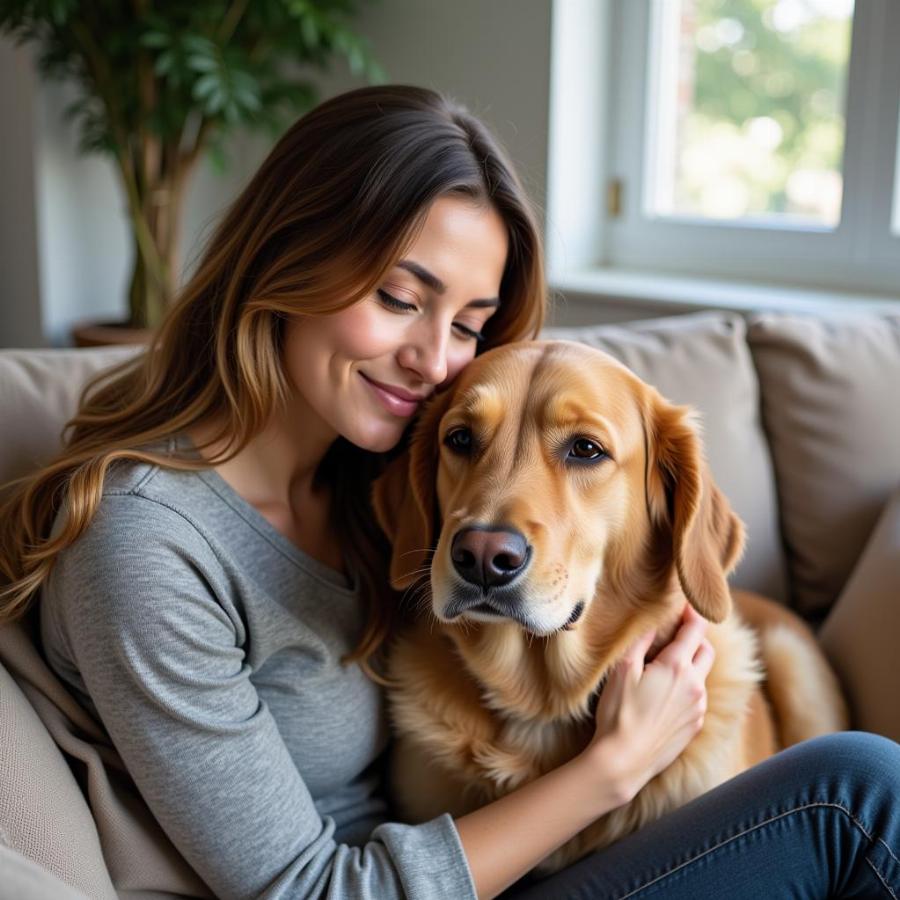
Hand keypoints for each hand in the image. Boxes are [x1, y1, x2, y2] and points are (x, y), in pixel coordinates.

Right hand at [585, 602, 714, 802]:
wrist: (624, 760)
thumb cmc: (618, 713)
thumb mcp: (622, 670)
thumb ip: (641, 643)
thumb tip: (653, 624)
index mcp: (677, 667)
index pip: (694, 630)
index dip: (692, 614)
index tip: (686, 605)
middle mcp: (695, 686)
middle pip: (707, 650)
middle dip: (696, 637)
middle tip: (678, 633)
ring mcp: (698, 708)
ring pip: (702, 675)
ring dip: (691, 664)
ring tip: (667, 666)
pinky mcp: (695, 726)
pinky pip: (698, 698)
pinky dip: (688, 687)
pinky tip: (666, 694)